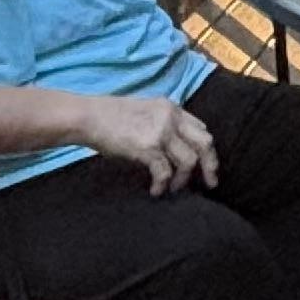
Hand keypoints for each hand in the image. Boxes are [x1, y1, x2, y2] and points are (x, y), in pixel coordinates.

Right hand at [74, 92, 219, 195]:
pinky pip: (165, 172)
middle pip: (205, 143)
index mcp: (171, 108)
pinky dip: (163, 185)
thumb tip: (173, 148)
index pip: (201, 128)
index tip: (205, 162)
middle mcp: (171, 118)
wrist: (89, 116)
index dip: (205, 147)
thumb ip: (162, 124)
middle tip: (210, 183)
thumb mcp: (145, 112)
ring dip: (183, 179)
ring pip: (189, 160)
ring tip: (174, 189)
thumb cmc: (110, 117)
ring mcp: (161, 132)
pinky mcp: (148, 147)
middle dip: (210, 165)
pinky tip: (156, 191)